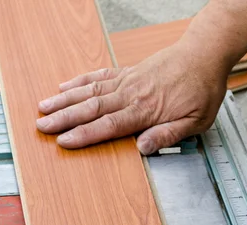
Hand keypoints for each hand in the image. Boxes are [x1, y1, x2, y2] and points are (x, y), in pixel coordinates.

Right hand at [36, 42, 228, 154]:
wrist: (204, 54)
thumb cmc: (202, 89)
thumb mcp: (196, 121)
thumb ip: (168, 134)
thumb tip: (143, 148)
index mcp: (146, 110)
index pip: (109, 125)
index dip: (84, 134)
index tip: (63, 141)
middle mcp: (131, 94)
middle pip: (92, 108)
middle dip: (64, 118)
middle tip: (41, 126)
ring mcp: (127, 81)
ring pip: (90, 91)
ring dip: (65, 100)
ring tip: (43, 107)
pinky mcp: (128, 71)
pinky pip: (99, 75)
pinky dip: (80, 81)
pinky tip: (65, 86)